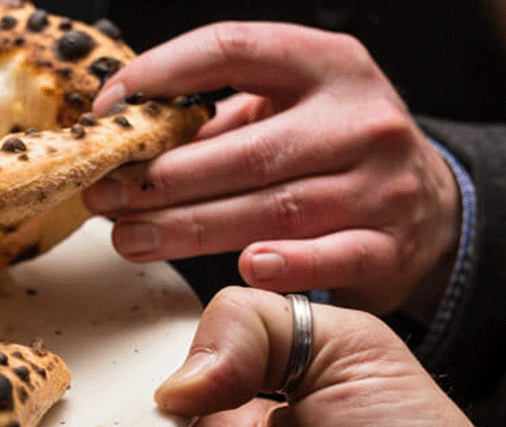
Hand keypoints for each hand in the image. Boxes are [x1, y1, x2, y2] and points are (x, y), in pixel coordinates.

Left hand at [84, 22, 460, 316]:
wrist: (431, 208)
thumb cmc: (334, 153)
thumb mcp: (291, 109)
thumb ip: (220, 120)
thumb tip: (126, 137)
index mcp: (328, 65)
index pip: (234, 48)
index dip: (163, 73)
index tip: (108, 108)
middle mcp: (359, 120)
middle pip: (246, 151)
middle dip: (163, 178)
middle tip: (106, 197)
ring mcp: (380, 184)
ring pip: (272, 209)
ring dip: (189, 228)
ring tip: (129, 237)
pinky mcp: (389, 245)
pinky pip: (329, 258)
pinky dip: (284, 265)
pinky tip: (242, 268)